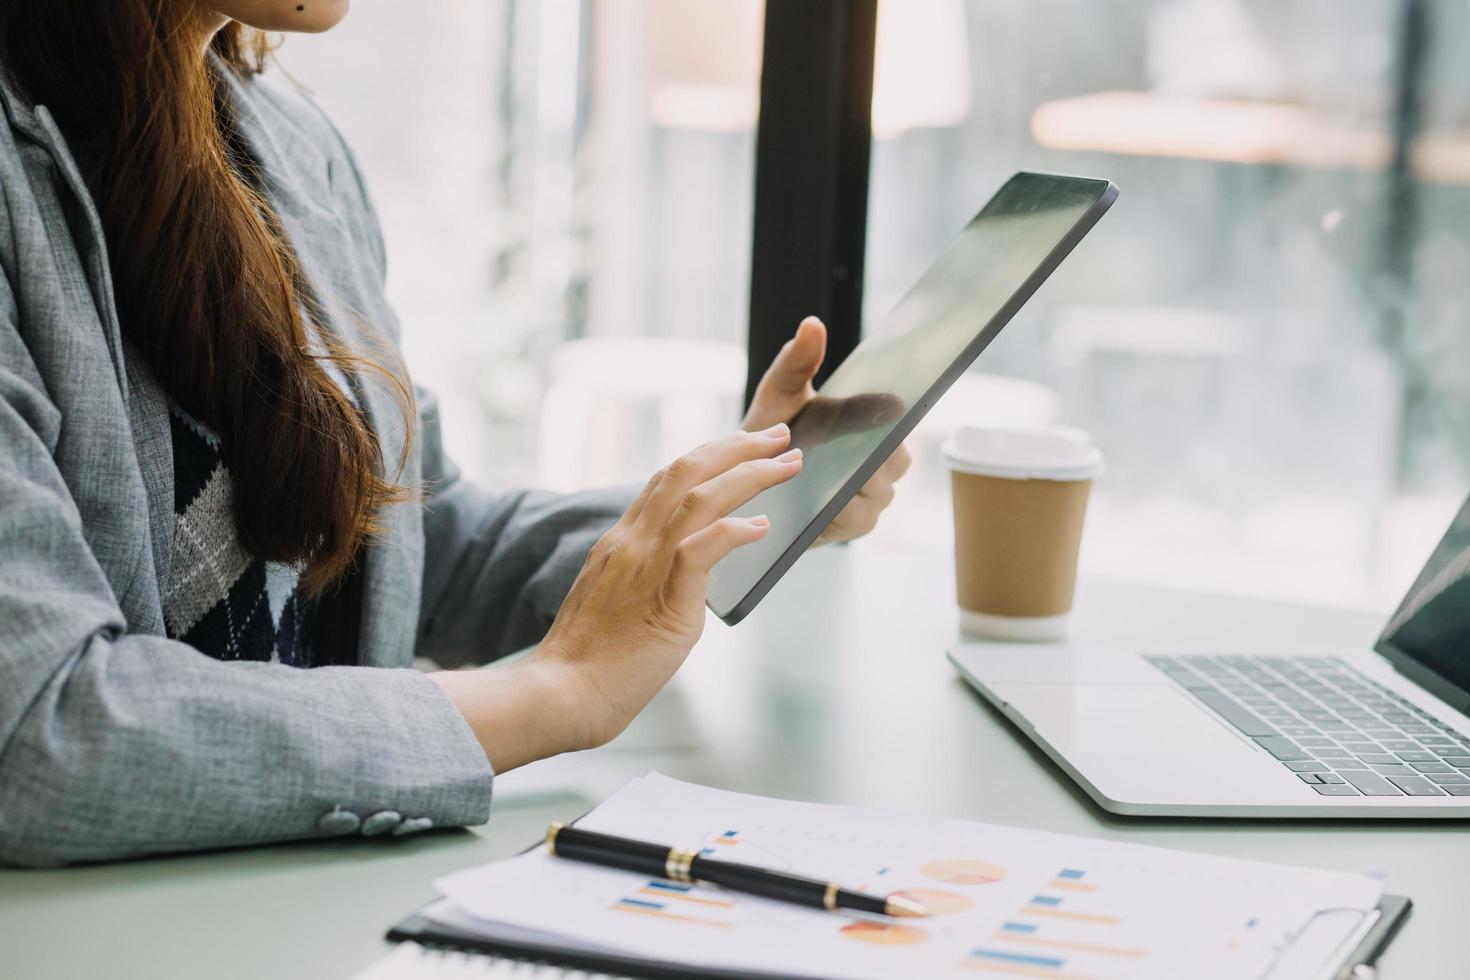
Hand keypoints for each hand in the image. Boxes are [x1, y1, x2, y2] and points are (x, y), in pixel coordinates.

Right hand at [433, 425, 802, 770]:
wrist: (564, 693)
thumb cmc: (592, 661)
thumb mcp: (617, 600)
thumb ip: (647, 576)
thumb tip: (685, 574)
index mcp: (621, 540)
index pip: (668, 479)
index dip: (710, 455)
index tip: (743, 445)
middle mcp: (632, 540)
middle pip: (687, 470)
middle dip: (738, 446)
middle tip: (778, 435)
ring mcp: (644, 564)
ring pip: (700, 497)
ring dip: (750, 475)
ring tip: (788, 464)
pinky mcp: (663, 597)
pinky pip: (701, 548)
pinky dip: (735, 531)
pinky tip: (762, 527)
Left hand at [742, 316, 911, 544]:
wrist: (748, 477)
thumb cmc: (773, 429)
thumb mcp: (781, 391)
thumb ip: (796, 361)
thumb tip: (811, 324)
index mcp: (875, 427)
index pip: (902, 416)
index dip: (900, 410)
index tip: (893, 402)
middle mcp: (882, 464)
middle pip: (896, 458)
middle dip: (875, 450)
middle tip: (849, 440)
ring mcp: (872, 497)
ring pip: (880, 489)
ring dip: (855, 480)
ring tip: (829, 470)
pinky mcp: (852, 526)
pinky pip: (857, 517)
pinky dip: (841, 508)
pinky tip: (821, 499)